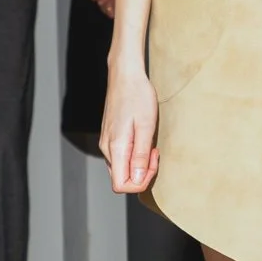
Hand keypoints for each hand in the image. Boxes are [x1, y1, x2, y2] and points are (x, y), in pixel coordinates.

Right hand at [101, 65, 158, 193]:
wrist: (125, 75)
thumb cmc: (138, 96)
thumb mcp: (146, 126)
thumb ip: (141, 155)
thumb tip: (137, 180)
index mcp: (115, 147)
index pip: (120, 185)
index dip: (140, 183)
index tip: (153, 163)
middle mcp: (106, 148)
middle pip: (120, 179)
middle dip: (142, 174)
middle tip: (155, 154)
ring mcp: (106, 142)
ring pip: (121, 169)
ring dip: (138, 165)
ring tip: (151, 146)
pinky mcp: (110, 136)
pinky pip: (120, 157)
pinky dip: (134, 156)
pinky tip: (144, 141)